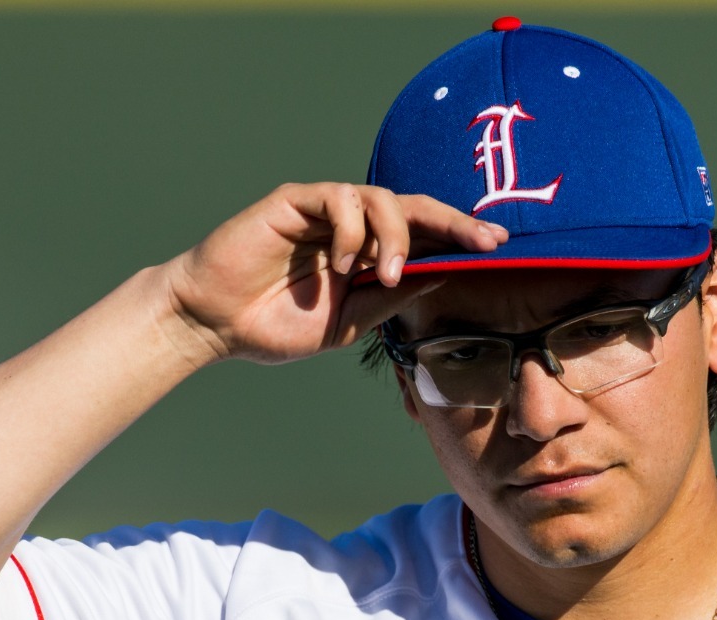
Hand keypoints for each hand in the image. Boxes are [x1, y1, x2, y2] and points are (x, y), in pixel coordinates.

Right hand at [159, 182, 504, 365]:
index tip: (500, 246)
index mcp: (369, 255)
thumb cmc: (275, 325)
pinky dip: (351, 228)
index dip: (460, 237)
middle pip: (415, 208)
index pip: (423, 237)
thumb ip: (394, 296)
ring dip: (395, 237)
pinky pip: (339, 197)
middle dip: (454, 222)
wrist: (215, 324)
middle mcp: (352, 226)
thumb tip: (448, 272)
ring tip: (385, 275)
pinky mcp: (296, 200)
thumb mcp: (350, 322)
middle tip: (485, 240)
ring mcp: (325, 211)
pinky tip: (344, 262)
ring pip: (381, 199)